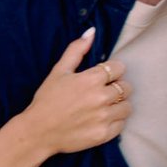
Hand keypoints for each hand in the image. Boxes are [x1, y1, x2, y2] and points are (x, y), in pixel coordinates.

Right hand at [23, 29, 131, 156]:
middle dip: (117, 87)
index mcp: (91, 79)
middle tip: (103, 92)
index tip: (104, 76)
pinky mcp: (104, 134)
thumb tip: (92, 32)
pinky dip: (115, 121)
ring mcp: (104, 117)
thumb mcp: (59, 71)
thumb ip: (76, 50)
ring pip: (127, 106)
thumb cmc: (47, 99)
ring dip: (119, 105)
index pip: (119, 68)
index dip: (112, 71)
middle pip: (126, 87)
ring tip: (104, 106)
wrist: (38, 132)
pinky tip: (101, 119)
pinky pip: (121, 124)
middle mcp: (101, 98)